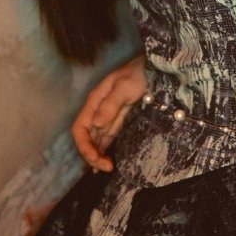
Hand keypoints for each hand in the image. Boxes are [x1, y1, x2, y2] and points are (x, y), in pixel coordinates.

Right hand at [71, 54, 146, 171]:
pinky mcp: (118, 118)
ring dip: (98, 154)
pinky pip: (107, 136)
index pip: (79, 128)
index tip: (97, 159)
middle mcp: (98, 109)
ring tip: (108, 168)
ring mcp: (108, 114)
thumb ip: (111, 104)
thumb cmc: (139, 72)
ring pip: (96, 139)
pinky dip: (105, 148)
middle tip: (107, 168)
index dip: (84, 146)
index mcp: (95, 100)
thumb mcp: (126, 86)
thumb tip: (96, 124)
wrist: (155, 66)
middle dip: (92, 154)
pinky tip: (108, 160)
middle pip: (86, 136)